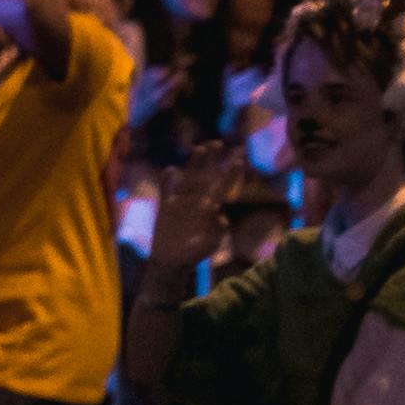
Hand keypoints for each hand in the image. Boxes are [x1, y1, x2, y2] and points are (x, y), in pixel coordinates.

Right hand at [148, 144, 235, 271]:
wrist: (170, 262)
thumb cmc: (192, 255)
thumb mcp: (208, 245)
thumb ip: (216, 231)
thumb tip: (220, 216)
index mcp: (209, 209)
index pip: (222, 189)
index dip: (230, 176)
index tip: (239, 161)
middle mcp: (196, 201)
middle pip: (205, 176)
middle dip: (212, 160)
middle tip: (219, 142)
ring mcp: (180, 202)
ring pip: (187, 177)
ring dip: (193, 164)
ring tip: (200, 148)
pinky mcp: (165, 206)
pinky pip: (166, 190)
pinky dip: (167, 180)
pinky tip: (171, 170)